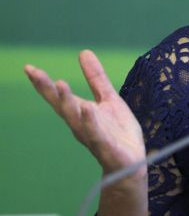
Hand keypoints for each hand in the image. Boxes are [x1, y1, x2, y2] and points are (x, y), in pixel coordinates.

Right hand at [24, 50, 144, 175]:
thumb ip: (96, 79)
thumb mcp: (109, 99)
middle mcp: (80, 124)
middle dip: (48, 90)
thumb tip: (83, 52)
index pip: (58, 96)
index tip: (29, 68)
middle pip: (61, 105)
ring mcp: (92, 135)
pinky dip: (91, 121)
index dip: (43, 83)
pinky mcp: (106, 145)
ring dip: (67, 102)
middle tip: (35, 73)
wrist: (132, 162)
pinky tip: (87, 108)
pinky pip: (96, 133)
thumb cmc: (118, 132)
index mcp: (80, 112)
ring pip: (75, 118)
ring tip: (60, 83)